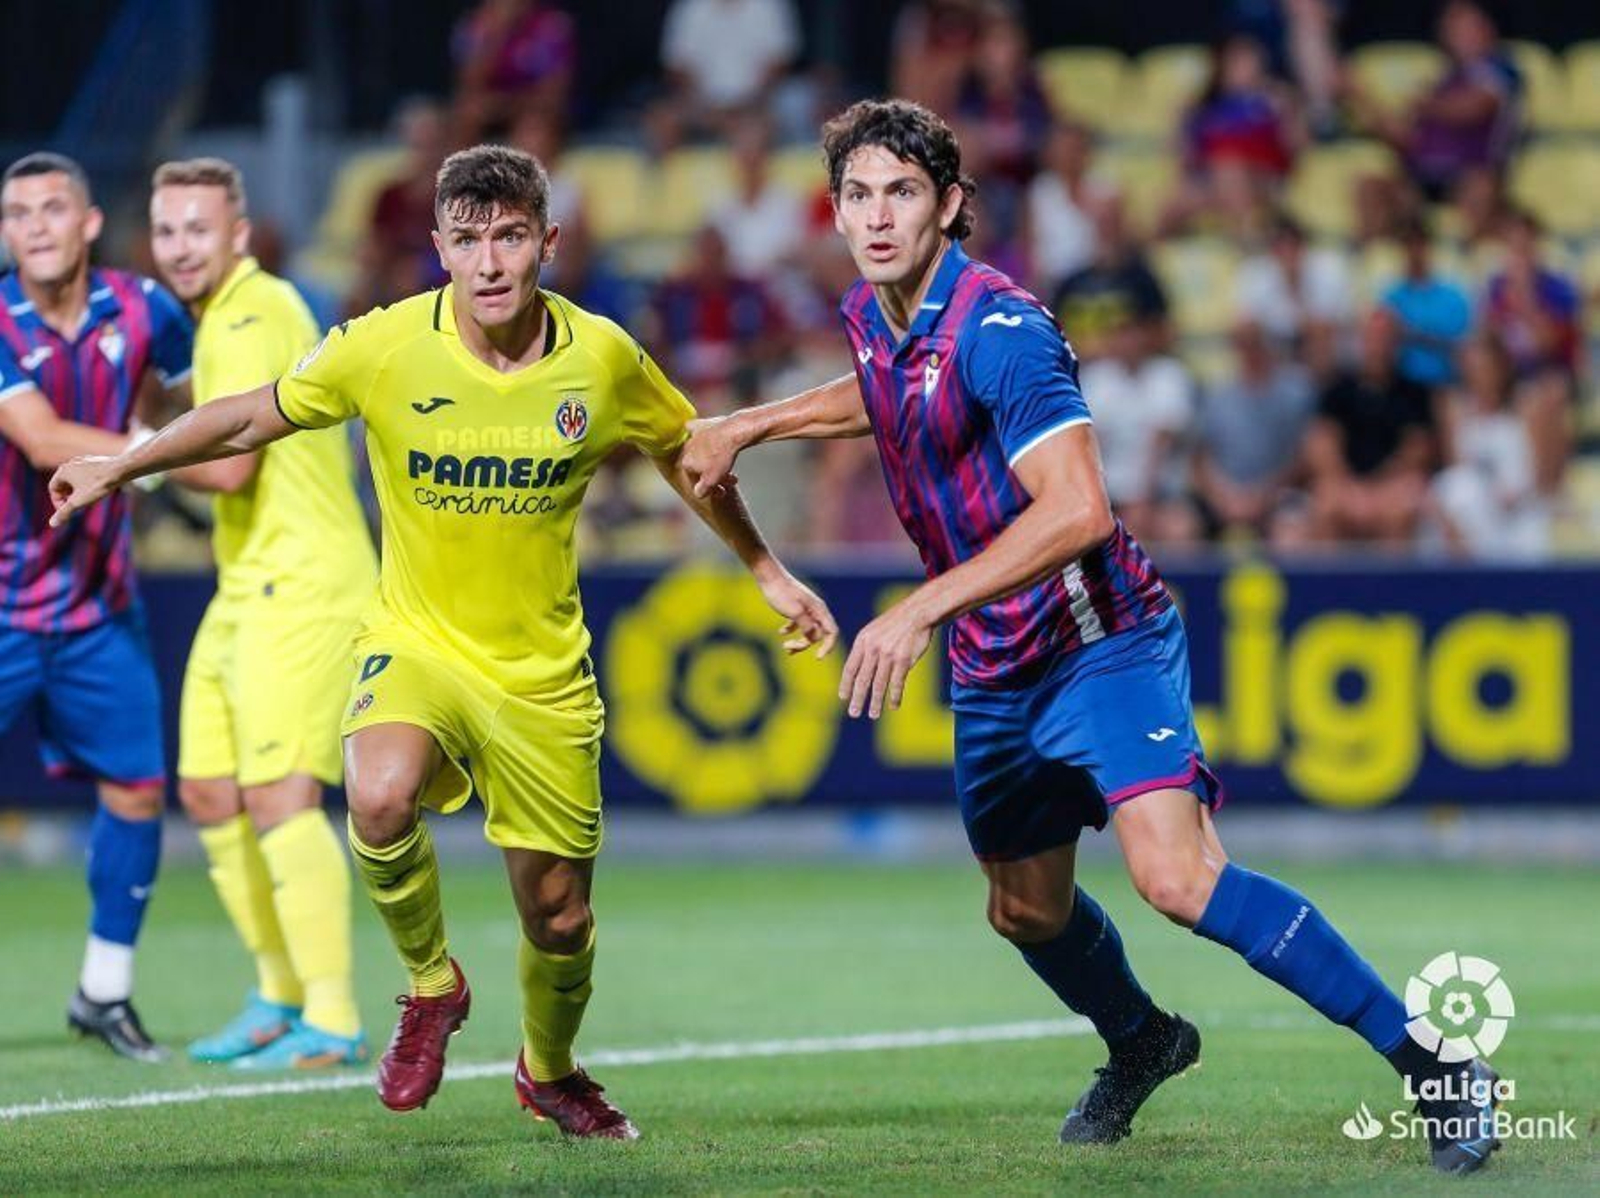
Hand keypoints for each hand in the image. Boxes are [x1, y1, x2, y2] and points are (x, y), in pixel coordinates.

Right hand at [48, 455, 123, 527]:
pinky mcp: (96, 461)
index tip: (67, 511)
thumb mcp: (79, 501)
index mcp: (63, 470)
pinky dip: (87, 484)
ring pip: (76, 479)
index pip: (52, 488)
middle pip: (63, 483)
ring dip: (77, 491)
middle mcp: (71, 463)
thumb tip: (52, 524)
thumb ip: (64, 512)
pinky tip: (97, 490)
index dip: (57, 502)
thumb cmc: (98, 484)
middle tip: (76, 507)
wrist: (121, 470)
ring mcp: (84, 461)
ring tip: (87, 500)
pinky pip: (87, 475)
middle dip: (68, 497)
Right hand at [682, 415, 743, 498]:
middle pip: (701, 467)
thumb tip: (698, 493)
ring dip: (715, 461)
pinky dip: (702, 436)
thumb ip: (702, 490)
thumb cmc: (722, 456)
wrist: (732, 432)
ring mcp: (694, 436)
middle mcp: (686, 449)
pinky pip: (698, 432)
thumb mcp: (712, 480)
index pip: (697, 481)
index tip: (724, 491)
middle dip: (717, 476)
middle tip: (732, 480)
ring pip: (703, 453)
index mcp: (686, 463)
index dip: (712, 489)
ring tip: (731, 466)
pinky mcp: (702, 424)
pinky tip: (706, 438)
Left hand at [754, 565, 838, 658]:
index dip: (827, 646)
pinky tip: (781, 632)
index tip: (818, 658)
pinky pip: (798, 625)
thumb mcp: (794, 612)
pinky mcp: (795, 608)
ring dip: (798, 641)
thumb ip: (807, 626)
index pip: (831, 632)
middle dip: (805, 644)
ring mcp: (806, 609)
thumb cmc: (781, 593)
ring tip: (784, 645)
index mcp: (819, 610)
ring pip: (807, 631)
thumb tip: (814, 637)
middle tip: (788, 647)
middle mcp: (815, 610)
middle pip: (817, 635)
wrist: (769, 577)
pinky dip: (791, 631)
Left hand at [840, 597, 934, 719]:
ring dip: (875, 702)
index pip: (850, 668)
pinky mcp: (904, 660)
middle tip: (853, 713)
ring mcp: (888, 655)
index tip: (843, 697)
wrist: (918, 613)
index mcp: (863, 641)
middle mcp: (873, 649)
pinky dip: (895, 696)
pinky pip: (897, 683)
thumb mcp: (874, 630)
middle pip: (862, 679)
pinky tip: (893, 706)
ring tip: (873, 715)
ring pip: (879, 684)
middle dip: (857, 698)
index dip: (846, 684)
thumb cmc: (896, 622)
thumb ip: (866, 648)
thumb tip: (858, 667)